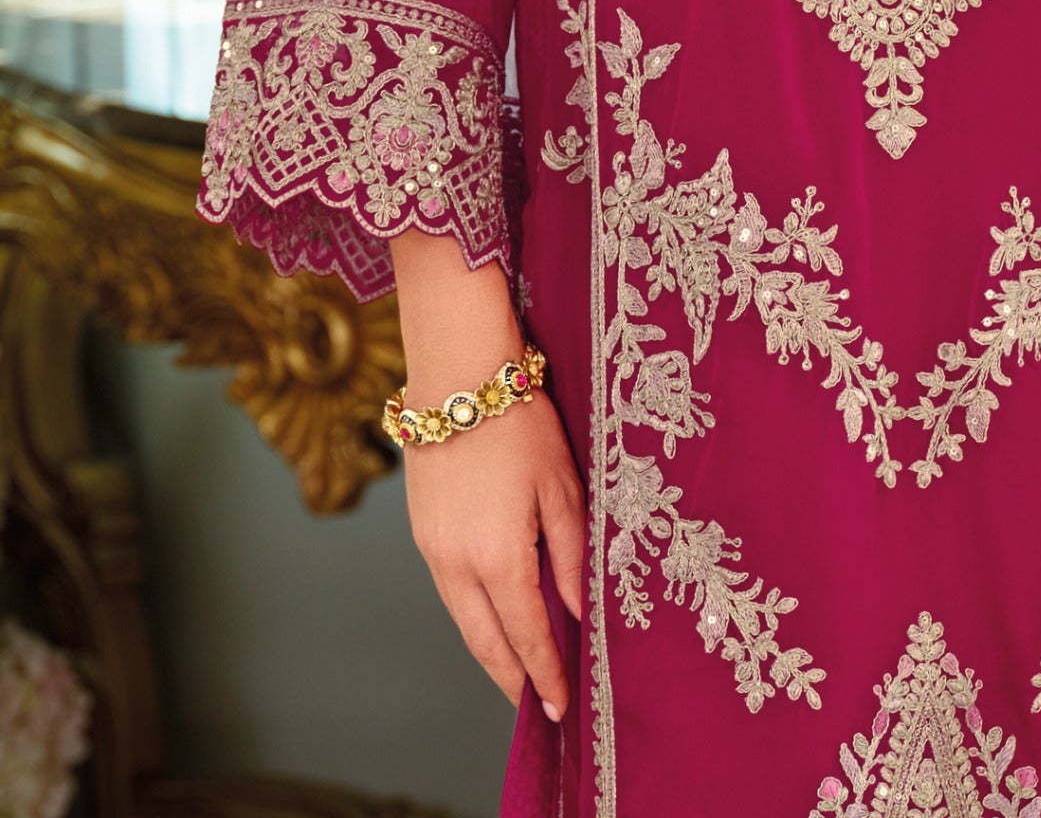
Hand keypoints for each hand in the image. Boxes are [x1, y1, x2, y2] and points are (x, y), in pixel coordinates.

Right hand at [390, 232, 584, 717]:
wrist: (457, 373)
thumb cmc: (520, 422)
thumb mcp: (562, 485)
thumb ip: (573, 553)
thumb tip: (581, 610)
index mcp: (498, 556)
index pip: (526, 635)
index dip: (544, 673)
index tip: (561, 705)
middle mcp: (456, 564)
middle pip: (485, 641)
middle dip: (512, 678)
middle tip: (536, 707)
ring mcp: (432, 549)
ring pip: (463, 619)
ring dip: (490, 650)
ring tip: (518, 671)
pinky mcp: (421, 532)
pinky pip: (448, 590)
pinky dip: (473, 614)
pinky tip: (492, 616)